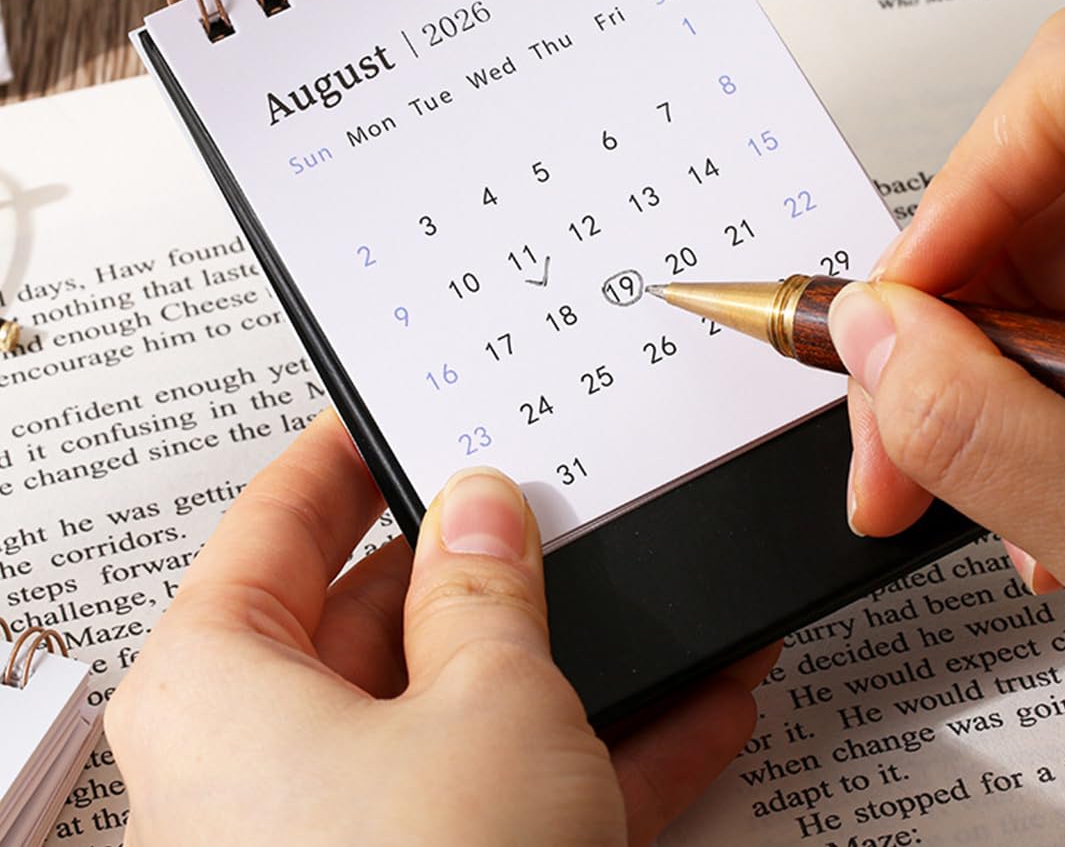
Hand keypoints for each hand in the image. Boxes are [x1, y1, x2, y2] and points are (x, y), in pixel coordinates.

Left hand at [105, 409, 776, 845]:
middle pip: (387, 610)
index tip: (399, 404)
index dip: (347, 451)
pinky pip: (518, 786)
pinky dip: (603, 748)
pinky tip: (695, 702)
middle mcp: (270, 754)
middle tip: (558, 501)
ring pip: (470, 702)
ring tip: (651, 593)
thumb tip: (481, 506)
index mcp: (224, 682)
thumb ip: (484, 586)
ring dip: (573, 657)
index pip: (280, 518)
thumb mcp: (481, 705)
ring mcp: (358, 827)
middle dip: (494, 562)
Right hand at [828, 5, 1064, 611]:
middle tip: (894, 441)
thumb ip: (999, 435)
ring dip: (981, 387)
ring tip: (971, 494)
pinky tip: (1041, 493)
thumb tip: (877, 341)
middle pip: (1047, 203)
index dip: (962, 186)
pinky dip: (1038, 407)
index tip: (901, 308)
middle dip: (941, 330)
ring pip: (1059, 276)